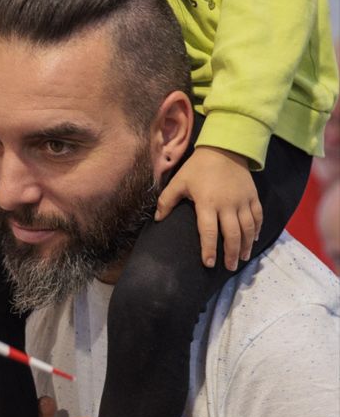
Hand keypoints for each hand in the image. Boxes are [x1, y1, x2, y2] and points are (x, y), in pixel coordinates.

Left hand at [154, 145, 261, 269]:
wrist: (224, 149)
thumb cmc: (198, 168)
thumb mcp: (178, 182)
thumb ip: (166, 201)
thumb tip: (157, 219)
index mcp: (207, 203)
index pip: (209, 231)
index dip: (209, 249)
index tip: (209, 264)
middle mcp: (228, 205)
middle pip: (232, 234)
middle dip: (230, 253)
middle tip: (229, 268)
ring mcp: (243, 201)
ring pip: (248, 229)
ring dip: (246, 245)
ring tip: (242, 258)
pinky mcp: (253, 196)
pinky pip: (258, 217)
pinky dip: (257, 230)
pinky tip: (254, 240)